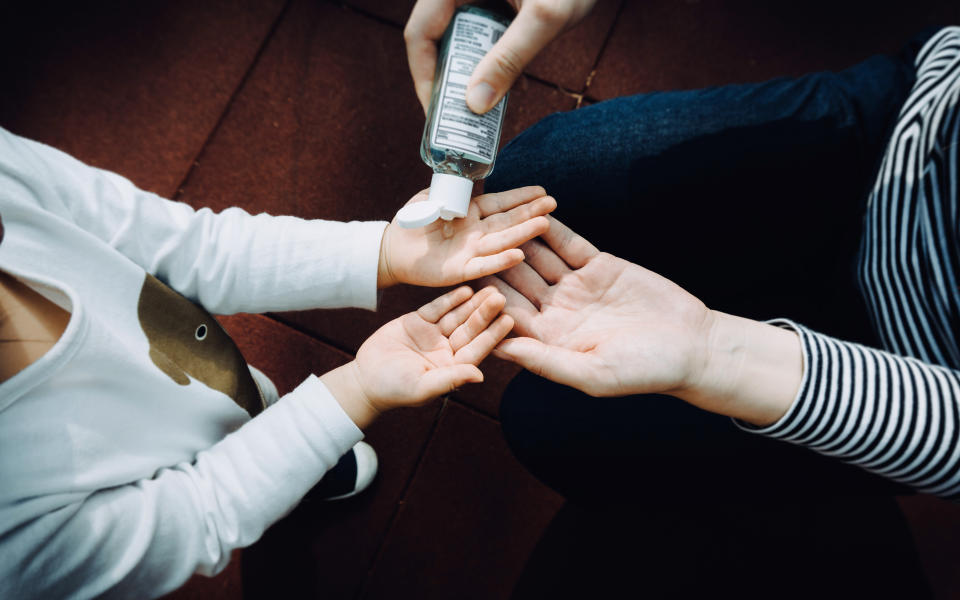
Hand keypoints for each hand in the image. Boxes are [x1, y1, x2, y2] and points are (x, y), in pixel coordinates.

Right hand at [322, 286, 513, 427]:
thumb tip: (480, 376)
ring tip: (490, 289)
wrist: (365, 379)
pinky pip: (437, 308)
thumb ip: (451, 379)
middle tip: (501, 297)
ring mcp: (433, 334)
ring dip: (473, 304)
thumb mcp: (423, 386)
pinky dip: (450, 299)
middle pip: (470, 329)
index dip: (492, 335)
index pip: (477, 349)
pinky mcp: (418, 322)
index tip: (508, 320)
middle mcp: (447, 349)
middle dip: (485, 314)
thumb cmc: (394, 390)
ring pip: (457, 316)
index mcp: (453, 367)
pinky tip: (466, 290)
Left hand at [378, 186, 554, 287]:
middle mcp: (477, 232)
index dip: (520, 197)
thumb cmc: (412, 221)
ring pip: (502, 241)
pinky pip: (484, 265)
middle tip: (553, 204)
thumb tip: (465, 179)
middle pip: (508, 221)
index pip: (501, 203)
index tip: (542, 191)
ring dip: (523, 233)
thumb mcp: (430, 197)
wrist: (392, 249)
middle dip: (531, 212)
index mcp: (471, 212)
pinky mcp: (461, 270)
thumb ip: (449, 189)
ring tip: (544, 224)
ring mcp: (471, 251)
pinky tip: (519, 255)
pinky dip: (501, 261)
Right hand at [404, 0, 597, 113]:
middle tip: (463, 119)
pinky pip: (482, 33)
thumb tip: (475, 105)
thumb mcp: (546, 17)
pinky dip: (492, 60)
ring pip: (460, 39)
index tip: (438, 114)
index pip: (419, 33)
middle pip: (437, 39)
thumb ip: (511, 58)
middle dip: (450, 80)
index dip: (424, 78)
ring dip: (473, 75)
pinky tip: (514, 83)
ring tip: (489, 109)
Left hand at [484, 217, 802, 423]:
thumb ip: (546, 362)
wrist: (691, 345)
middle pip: (518, 283)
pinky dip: (552, 228)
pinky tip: (532, 210)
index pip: (510, 316)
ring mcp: (576, 287)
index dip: (487, 297)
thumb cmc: (644, 371)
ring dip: (518, 239)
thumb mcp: (592, 372)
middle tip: (468, 240)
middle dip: (495, 262)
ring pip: (539, 259)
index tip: (463, 279)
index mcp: (549, 340)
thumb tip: (502, 352)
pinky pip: (568, 244)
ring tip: (493, 217)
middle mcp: (557, 312)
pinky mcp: (598, 266)